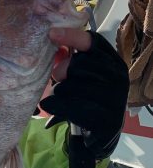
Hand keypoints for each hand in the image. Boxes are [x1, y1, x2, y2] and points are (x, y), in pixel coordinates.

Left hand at [40, 29, 128, 158]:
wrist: (100, 133)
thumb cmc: (87, 98)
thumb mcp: (84, 76)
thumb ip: (72, 60)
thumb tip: (52, 42)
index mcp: (113, 62)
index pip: (93, 42)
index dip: (71, 36)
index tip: (51, 34)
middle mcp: (117, 78)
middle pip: (79, 64)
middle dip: (61, 71)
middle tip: (57, 78)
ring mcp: (113, 99)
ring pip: (71, 87)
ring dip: (57, 92)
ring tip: (60, 97)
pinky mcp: (103, 119)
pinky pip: (69, 107)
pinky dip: (54, 106)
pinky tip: (48, 106)